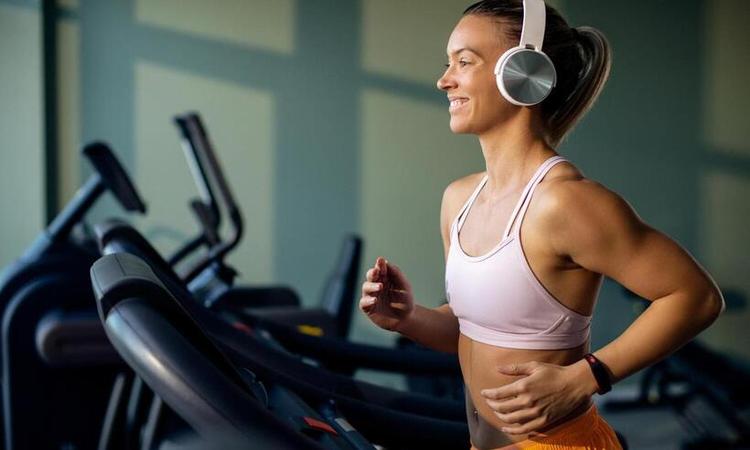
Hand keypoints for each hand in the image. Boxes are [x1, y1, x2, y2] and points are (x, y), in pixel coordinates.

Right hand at [359, 257, 414, 331]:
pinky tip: (375, 300)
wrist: (406, 319)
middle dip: (372, 273)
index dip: (380, 265)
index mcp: (385, 278)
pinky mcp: (368, 308)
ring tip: (380, 287)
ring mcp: (371, 296)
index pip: (380, 268)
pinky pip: (363, 302)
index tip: (381, 261)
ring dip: (372, 286)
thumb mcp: (404, 286)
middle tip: (376, 271)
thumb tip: (385, 262)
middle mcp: (376, 285)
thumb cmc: (405, 301)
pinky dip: (368, 300)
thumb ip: (396, 273)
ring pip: (366, 287)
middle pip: (370, 276)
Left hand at [480, 361, 594, 434]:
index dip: (488, 394)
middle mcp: (527, 402)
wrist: (574, 384)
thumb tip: (497, 368)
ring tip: (496, 411)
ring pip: (510, 419)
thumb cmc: (554, 372)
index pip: (498, 394)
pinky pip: (523, 429)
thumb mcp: (533, 366)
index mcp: (523, 387)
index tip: (483, 393)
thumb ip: (514, 368)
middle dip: (491, 405)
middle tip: (488, 401)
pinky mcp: (543, 421)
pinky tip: (505, 427)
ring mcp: (535, 413)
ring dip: (499, 416)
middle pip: (502, 407)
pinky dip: (512, 430)